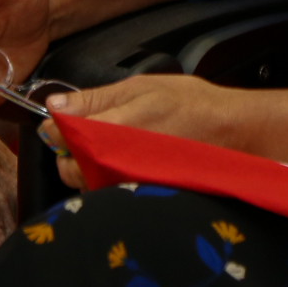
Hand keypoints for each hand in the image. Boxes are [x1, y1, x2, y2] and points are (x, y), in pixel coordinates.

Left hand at [38, 75, 238, 190]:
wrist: (232, 133)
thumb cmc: (191, 105)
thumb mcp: (141, 87)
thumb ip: (94, 99)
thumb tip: (55, 105)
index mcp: (113, 131)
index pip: (59, 135)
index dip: (55, 126)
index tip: (63, 119)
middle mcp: (116, 165)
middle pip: (67, 168)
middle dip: (69, 152)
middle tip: (89, 133)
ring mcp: (127, 187)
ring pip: (85, 185)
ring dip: (87, 169)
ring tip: (113, 148)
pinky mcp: (138, 199)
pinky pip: (108, 196)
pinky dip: (106, 182)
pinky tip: (125, 165)